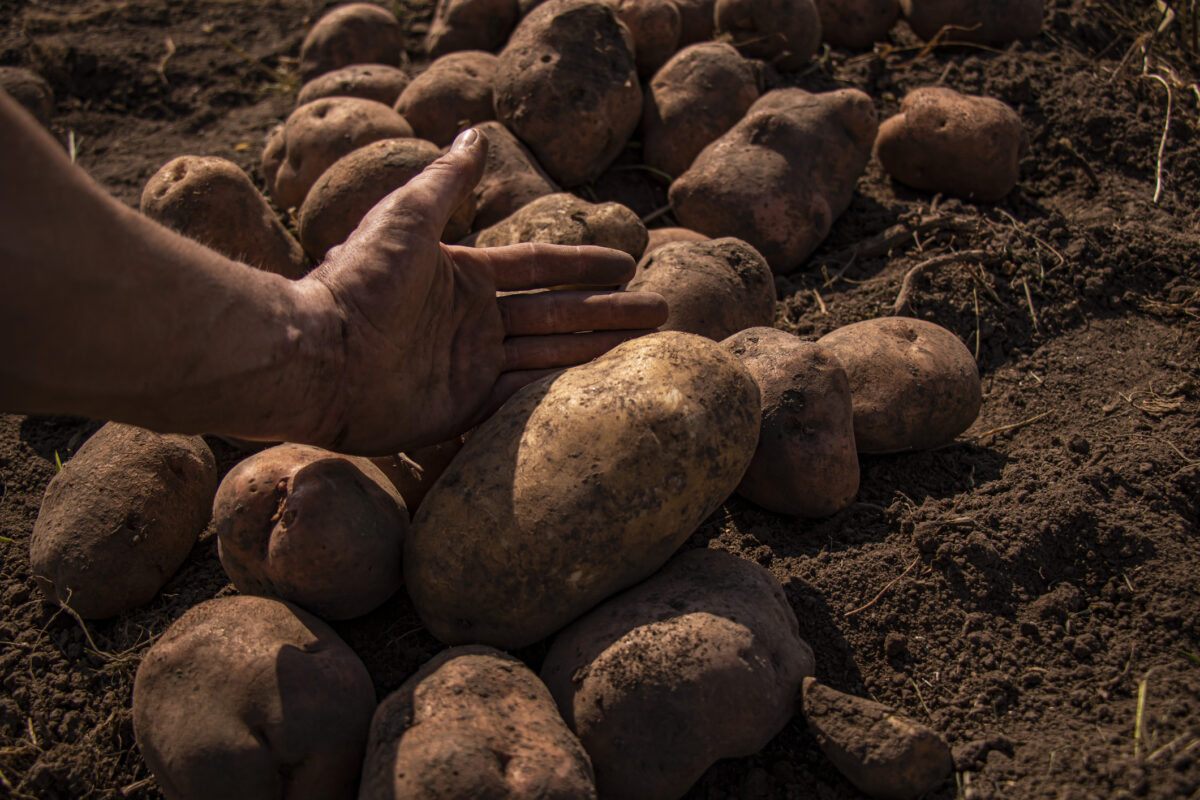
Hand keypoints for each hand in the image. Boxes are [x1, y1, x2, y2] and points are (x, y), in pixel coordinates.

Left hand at [294, 128, 667, 454]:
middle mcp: (473, 321)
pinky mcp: (461, 409)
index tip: (627, 262)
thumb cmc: (360, 281)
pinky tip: (600, 386)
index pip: (539, 267)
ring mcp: (470, 366)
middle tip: (661, 311)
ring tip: (646, 345)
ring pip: (549, 356)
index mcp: (465, 276)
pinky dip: (559, 391)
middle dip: (608, 311)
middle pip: (557, 313)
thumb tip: (475, 133)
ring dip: (597, 349)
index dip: (583, 264)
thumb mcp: (406, 217)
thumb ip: (446, 180)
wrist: (318, 355)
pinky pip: (521, 399)